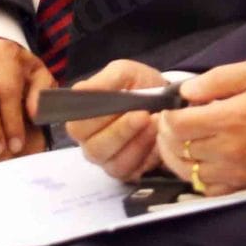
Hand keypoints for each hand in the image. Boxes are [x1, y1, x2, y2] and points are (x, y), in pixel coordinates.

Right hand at [64, 59, 172, 180]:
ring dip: (138, 143)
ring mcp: (108, 161)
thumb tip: (82, 91)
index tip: (122, 104)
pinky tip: (158, 140)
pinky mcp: (128, 173)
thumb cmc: (139, 86)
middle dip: (122, 131)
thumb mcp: (124, 73)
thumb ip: (105, 80)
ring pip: (115, 163)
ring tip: (156, 123)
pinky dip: (149, 155)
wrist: (168, 100)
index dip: (98, 118)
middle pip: (95, 148)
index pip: (77, 126)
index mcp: (82, 119)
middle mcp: (90, 143)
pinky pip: (133, 171)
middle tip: (144, 114)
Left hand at [159, 60, 245, 195]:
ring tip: (185, 140)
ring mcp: (236, 173)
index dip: (166, 115)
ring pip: (186, 171)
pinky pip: (206, 189)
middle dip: (168, 133)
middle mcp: (228, 150)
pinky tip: (203, 160)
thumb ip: (221, 78)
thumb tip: (186, 90)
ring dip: (178, 155)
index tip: (172, 107)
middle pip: (176, 149)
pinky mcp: (245, 188)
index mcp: (231, 118)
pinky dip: (196, 176)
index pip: (175, 124)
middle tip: (175, 122)